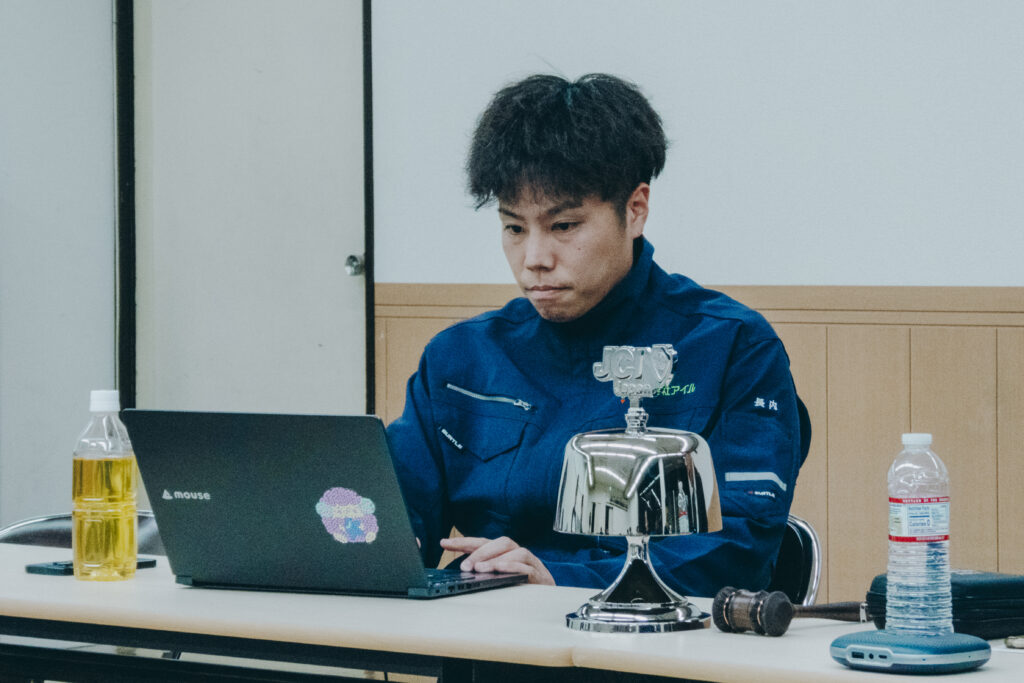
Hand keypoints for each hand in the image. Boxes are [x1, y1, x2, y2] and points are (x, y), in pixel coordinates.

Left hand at [440, 535, 554, 585]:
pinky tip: (501, 570)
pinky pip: (526, 566)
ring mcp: (529, 562)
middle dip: (480, 551)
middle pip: (500, 542)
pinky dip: (513, 566)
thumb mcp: (498, 581)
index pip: (483, 543)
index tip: (444, 543)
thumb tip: (461, 574)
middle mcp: (517, 553)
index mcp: (505, 554)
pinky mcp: (539, 574)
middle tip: (465, 565)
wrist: (550, 602)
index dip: (463, 542)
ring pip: (514, 550)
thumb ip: (484, 575)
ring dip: (495, 559)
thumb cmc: (522, 589)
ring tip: (480, 569)